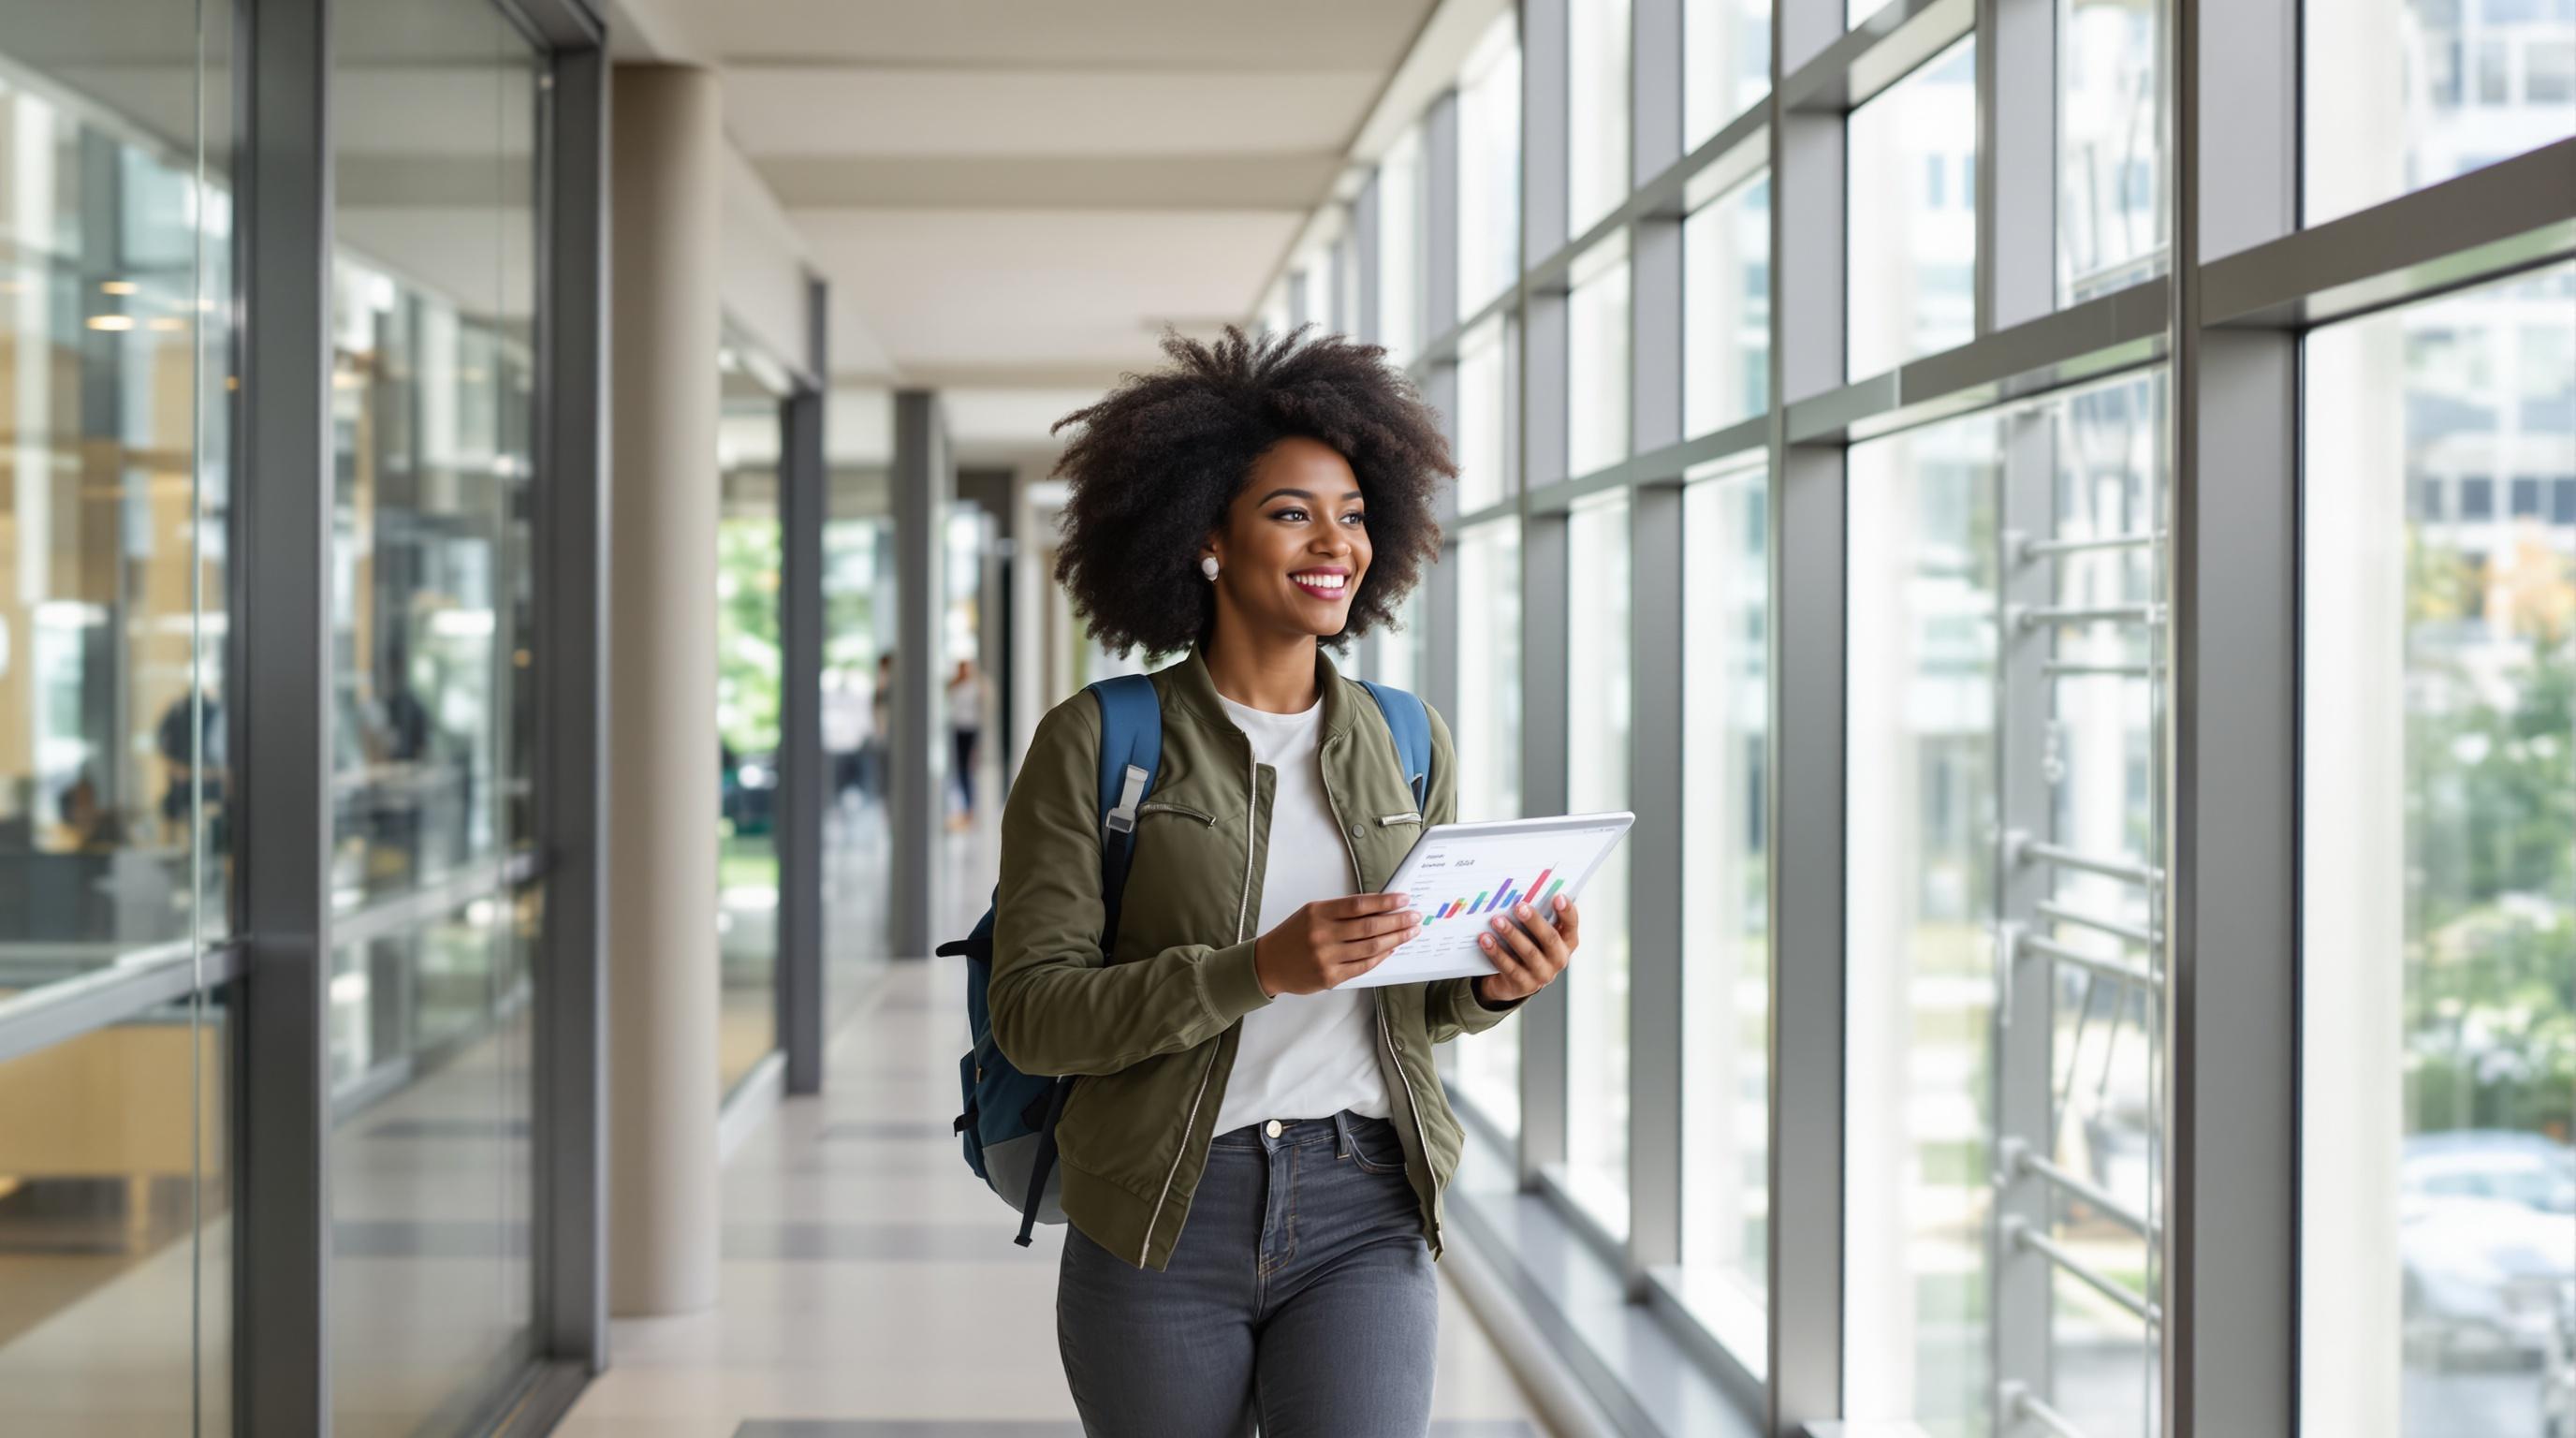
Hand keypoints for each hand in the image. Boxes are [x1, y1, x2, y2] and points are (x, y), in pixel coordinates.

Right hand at [1253, 892, 1422, 996]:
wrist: (1268, 963)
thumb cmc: (1293, 935)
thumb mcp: (1312, 913)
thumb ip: (1342, 912)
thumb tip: (1380, 909)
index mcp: (1318, 912)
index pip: (1359, 905)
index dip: (1385, 902)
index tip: (1404, 899)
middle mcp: (1322, 934)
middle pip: (1369, 926)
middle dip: (1397, 921)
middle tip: (1415, 917)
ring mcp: (1326, 957)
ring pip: (1370, 947)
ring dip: (1395, 939)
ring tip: (1410, 932)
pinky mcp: (1330, 977)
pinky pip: (1363, 966)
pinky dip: (1381, 956)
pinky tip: (1392, 949)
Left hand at [1472, 895, 1579, 1005]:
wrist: (1511, 981)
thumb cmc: (1526, 946)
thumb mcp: (1535, 933)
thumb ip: (1535, 917)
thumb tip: (1520, 893)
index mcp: (1566, 942)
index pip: (1571, 925)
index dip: (1567, 911)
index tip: (1557, 896)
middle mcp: (1559, 959)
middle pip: (1550, 938)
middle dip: (1534, 921)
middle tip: (1519, 906)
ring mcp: (1543, 974)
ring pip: (1529, 953)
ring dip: (1512, 934)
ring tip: (1497, 920)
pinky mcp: (1524, 985)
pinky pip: (1510, 967)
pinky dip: (1496, 952)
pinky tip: (1485, 940)